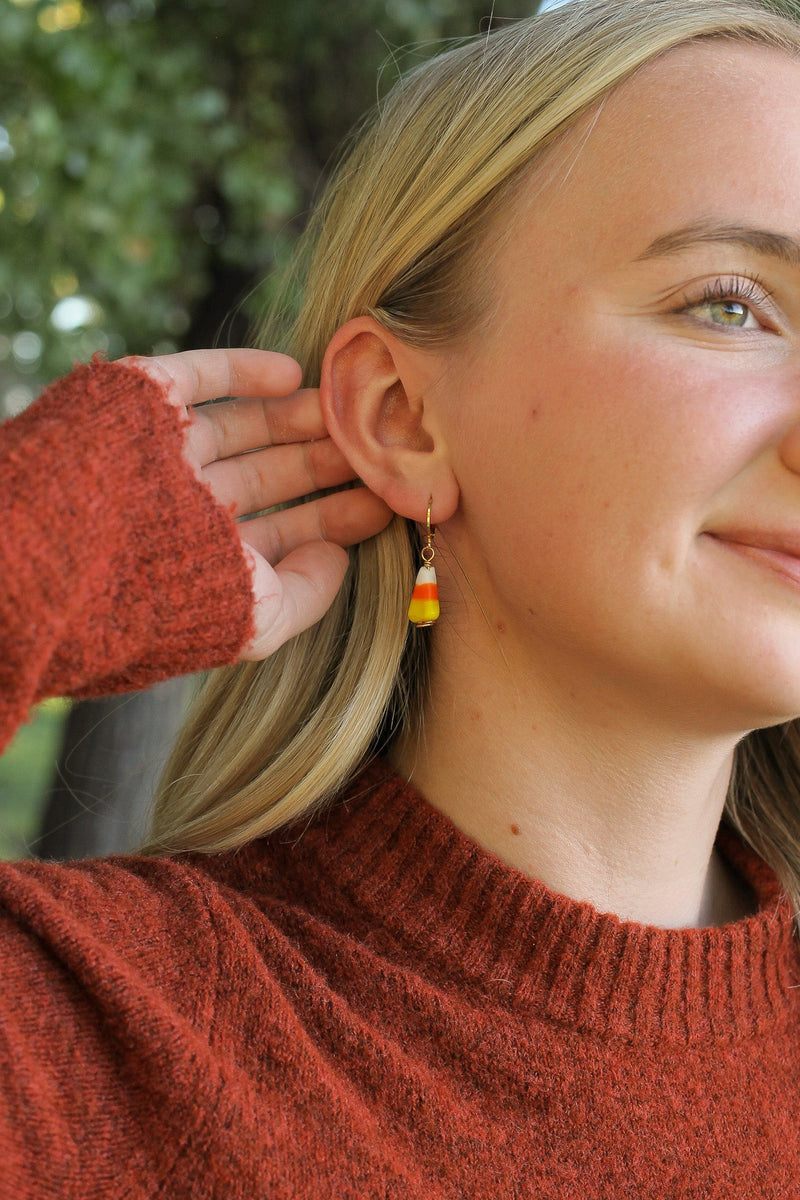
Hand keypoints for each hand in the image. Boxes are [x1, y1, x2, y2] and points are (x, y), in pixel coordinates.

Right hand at [121, 348, 392, 659]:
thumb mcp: (261, 620)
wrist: (89, 551)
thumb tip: (338, 557)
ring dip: (296, 417)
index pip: (280, 533)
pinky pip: (198, 374)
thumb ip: (309, 595)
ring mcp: (159, 451)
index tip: (384, 499)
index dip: (332, 516)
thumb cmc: (178, 596)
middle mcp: (181, 506)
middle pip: (268, 476)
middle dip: (322, 463)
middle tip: (376, 448)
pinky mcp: (139, 400)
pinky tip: (294, 375)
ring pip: (240, 424)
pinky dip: (245, 370)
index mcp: (204, 559)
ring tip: (348, 412)